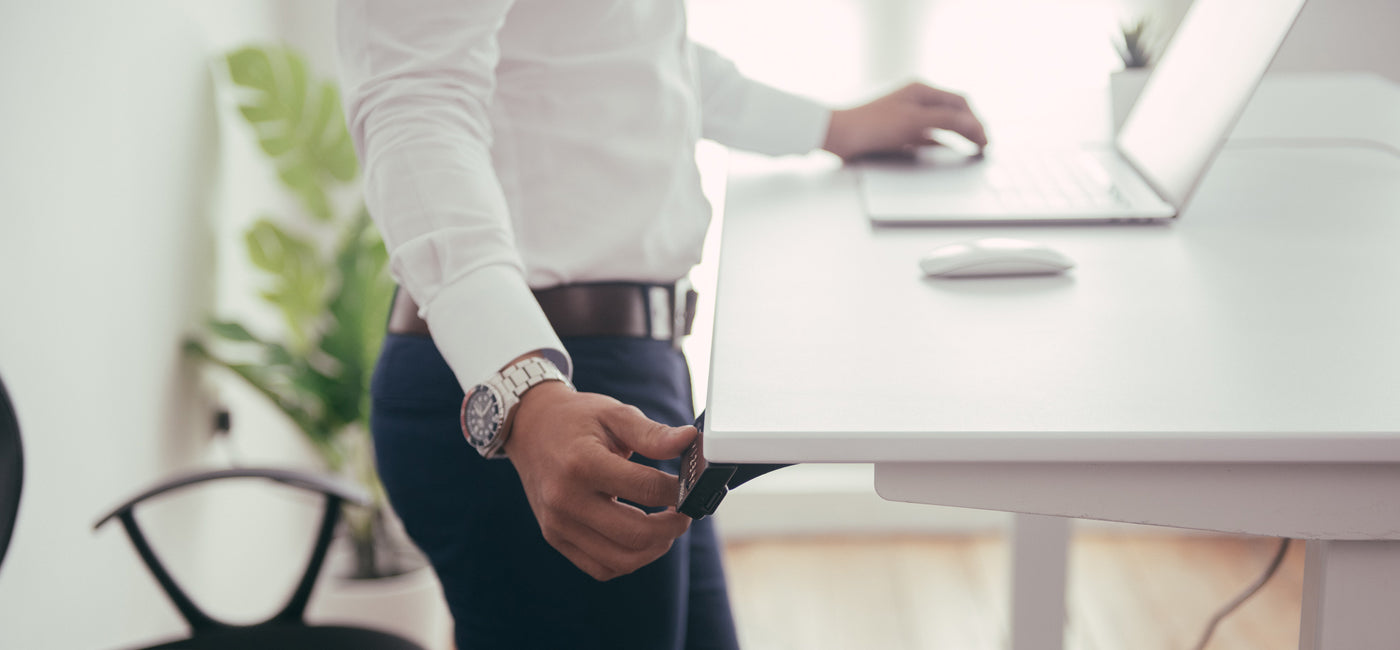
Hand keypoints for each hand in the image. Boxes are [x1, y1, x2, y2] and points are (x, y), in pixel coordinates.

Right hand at [504, 380, 695, 580]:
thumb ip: (652, 433)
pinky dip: (628, 560)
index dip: (678, 491)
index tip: (691, 486)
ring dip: (654, 548)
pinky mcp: (555, 538)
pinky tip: (641, 539)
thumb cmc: (576, 419)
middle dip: (672, 526)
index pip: (645, 488)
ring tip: (667, 527)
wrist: (530, 427)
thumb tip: (689, 441)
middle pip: (635, 532)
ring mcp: (558, 524)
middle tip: (686, 512)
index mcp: (582, 463)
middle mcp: (566, 499)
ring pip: (620, 560)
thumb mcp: (614, 414)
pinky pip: (600, 567)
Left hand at [822, 82, 988, 160]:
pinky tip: (948, 152)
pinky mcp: (898, 132)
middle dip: (971, 127)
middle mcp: (916, 100)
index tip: (986, 140)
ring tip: (973, 149)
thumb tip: (975, 125)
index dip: (977, 120)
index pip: (960, 102)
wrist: (837, 137)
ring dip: (958, 135)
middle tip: (985, 145)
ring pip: (942, 125)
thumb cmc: (871, 125)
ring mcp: (907, 116)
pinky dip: (940, 143)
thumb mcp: (915, 122)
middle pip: (953, 112)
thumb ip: (948, 121)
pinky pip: (927, 136)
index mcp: (922, 90)